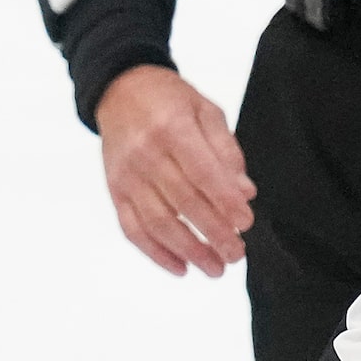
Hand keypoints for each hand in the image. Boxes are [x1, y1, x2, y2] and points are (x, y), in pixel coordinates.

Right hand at [93, 66, 255, 277]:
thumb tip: (245, 192)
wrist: (119, 91)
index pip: (202, 173)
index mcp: (172, 130)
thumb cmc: (170, 100)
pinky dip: (155, 252)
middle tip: (237, 254)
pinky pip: (132, 228)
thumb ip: (227, 151)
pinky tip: (180, 267)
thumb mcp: (207, 111)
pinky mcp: (114, 190)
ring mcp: (126, 176)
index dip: (225, 201)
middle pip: (182, 203)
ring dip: (188, 251)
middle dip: (213, 234)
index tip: (247, 222)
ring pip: (157, 222)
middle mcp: (145, 155)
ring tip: (215, 268)